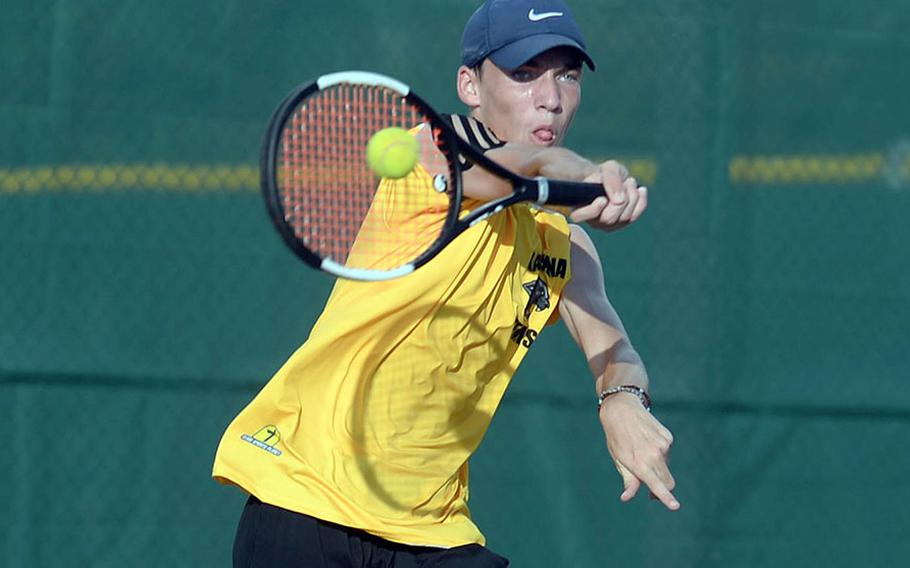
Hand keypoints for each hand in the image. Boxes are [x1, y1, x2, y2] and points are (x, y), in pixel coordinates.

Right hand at [570, 160, 646, 230]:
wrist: (609, 178)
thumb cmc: (604, 173)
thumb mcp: (608, 169)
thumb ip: (611, 179)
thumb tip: (619, 199)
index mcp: (579, 206)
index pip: (580, 216)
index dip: (593, 209)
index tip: (603, 198)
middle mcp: (592, 220)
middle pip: (609, 218)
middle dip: (622, 199)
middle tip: (626, 182)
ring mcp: (607, 225)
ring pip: (624, 218)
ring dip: (632, 196)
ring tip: (629, 182)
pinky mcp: (621, 224)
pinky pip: (635, 216)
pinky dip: (641, 201)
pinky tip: (640, 190)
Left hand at [599, 392, 678, 510]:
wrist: (622, 409)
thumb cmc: (617, 438)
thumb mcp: (619, 460)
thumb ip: (628, 480)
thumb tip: (626, 498)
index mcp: (640, 464)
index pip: (657, 485)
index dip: (666, 498)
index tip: (675, 507)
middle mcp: (654, 455)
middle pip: (668, 481)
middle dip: (662, 488)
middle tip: (651, 492)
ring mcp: (663, 445)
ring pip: (666, 466)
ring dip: (658, 467)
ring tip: (641, 453)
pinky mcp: (668, 437)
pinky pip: (667, 452)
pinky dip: (659, 453)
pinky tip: (647, 442)